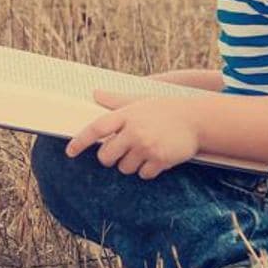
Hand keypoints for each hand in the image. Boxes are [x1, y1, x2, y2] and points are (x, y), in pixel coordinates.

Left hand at [65, 90, 200, 179]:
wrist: (197, 119)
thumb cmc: (164, 109)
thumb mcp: (138, 100)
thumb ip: (115, 100)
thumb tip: (95, 93)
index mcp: (126, 115)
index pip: (96, 129)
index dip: (80, 141)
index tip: (70, 152)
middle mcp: (134, 131)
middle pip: (106, 156)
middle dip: (109, 158)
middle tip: (118, 152)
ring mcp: (147, 146)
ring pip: (124, 168)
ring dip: (130, 165)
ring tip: (142, 152)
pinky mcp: (160, 160)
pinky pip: (143, 174)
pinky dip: (146, 171)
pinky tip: (155, 159)